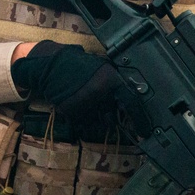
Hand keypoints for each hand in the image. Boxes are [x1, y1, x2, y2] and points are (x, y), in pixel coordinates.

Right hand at [10, 40, 134, 125]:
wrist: (49, 64)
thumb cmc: (76, 63)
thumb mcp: (100, 68)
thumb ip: (113, 84)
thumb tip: (126, 98)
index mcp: (110, 80)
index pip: (131, 103)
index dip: (140, 120)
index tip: (144, 131)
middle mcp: (100, 94)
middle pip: (112, 116)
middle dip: (110, 118)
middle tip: (105, 113)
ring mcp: (85, 105)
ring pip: (97, 123)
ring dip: (96, 121)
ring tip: (87, 108)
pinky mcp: (71, 113)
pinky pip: (82, 125)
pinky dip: (82, 121)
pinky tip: (78, 110)